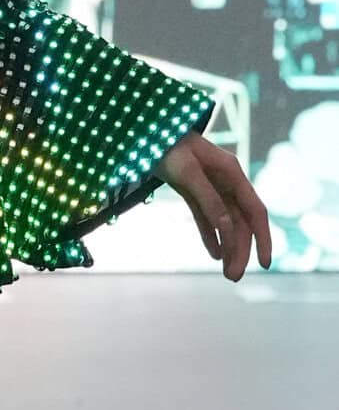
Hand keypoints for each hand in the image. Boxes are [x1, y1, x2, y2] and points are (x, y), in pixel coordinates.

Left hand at [155, 132, 272, 279]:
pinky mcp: (193, 191)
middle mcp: (226, 181)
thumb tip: (227, 228)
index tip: (264, 264)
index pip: (255, 211)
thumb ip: (208, 199)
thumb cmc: (166, 146)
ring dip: (228, 248)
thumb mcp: (186, 173)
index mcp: (232, 173)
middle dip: (241, 250)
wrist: (145, 131)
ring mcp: (211, 186)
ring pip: (226, 223)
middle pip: (241, 222)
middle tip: (234, 278)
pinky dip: (211, 236)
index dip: (263, 238)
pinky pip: (207, 218)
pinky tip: (215, 255)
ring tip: (228, 273)